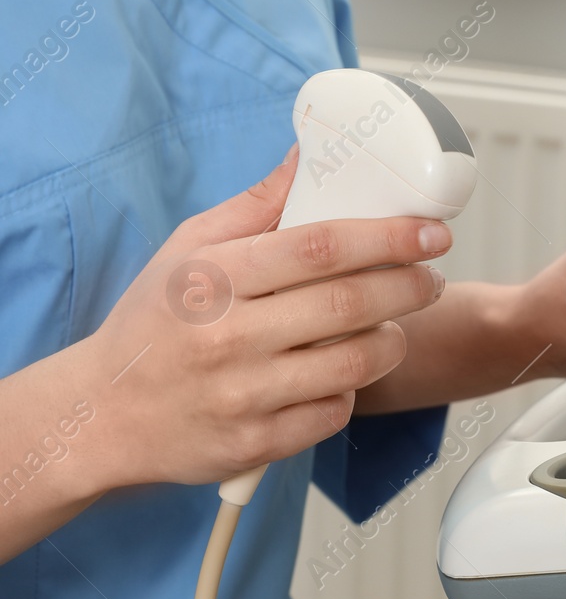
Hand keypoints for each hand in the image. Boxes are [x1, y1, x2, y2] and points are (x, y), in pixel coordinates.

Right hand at [84, 148, 452, 489]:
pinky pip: (334, 412)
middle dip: (411, 285)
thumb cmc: (153, 323)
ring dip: (392, 339)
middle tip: (431, 276)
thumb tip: (308, 155)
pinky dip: (354, 389)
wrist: (101, 416)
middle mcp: (228, 337)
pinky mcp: (254, 443)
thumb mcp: (188, 249)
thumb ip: (256, 205)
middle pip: (350, 304)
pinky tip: (347, 371)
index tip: (431, 232)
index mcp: (215, 279)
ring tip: (395, 324)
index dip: (389, 237)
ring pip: (354, 362)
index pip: (321, 247)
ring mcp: (242, 395)